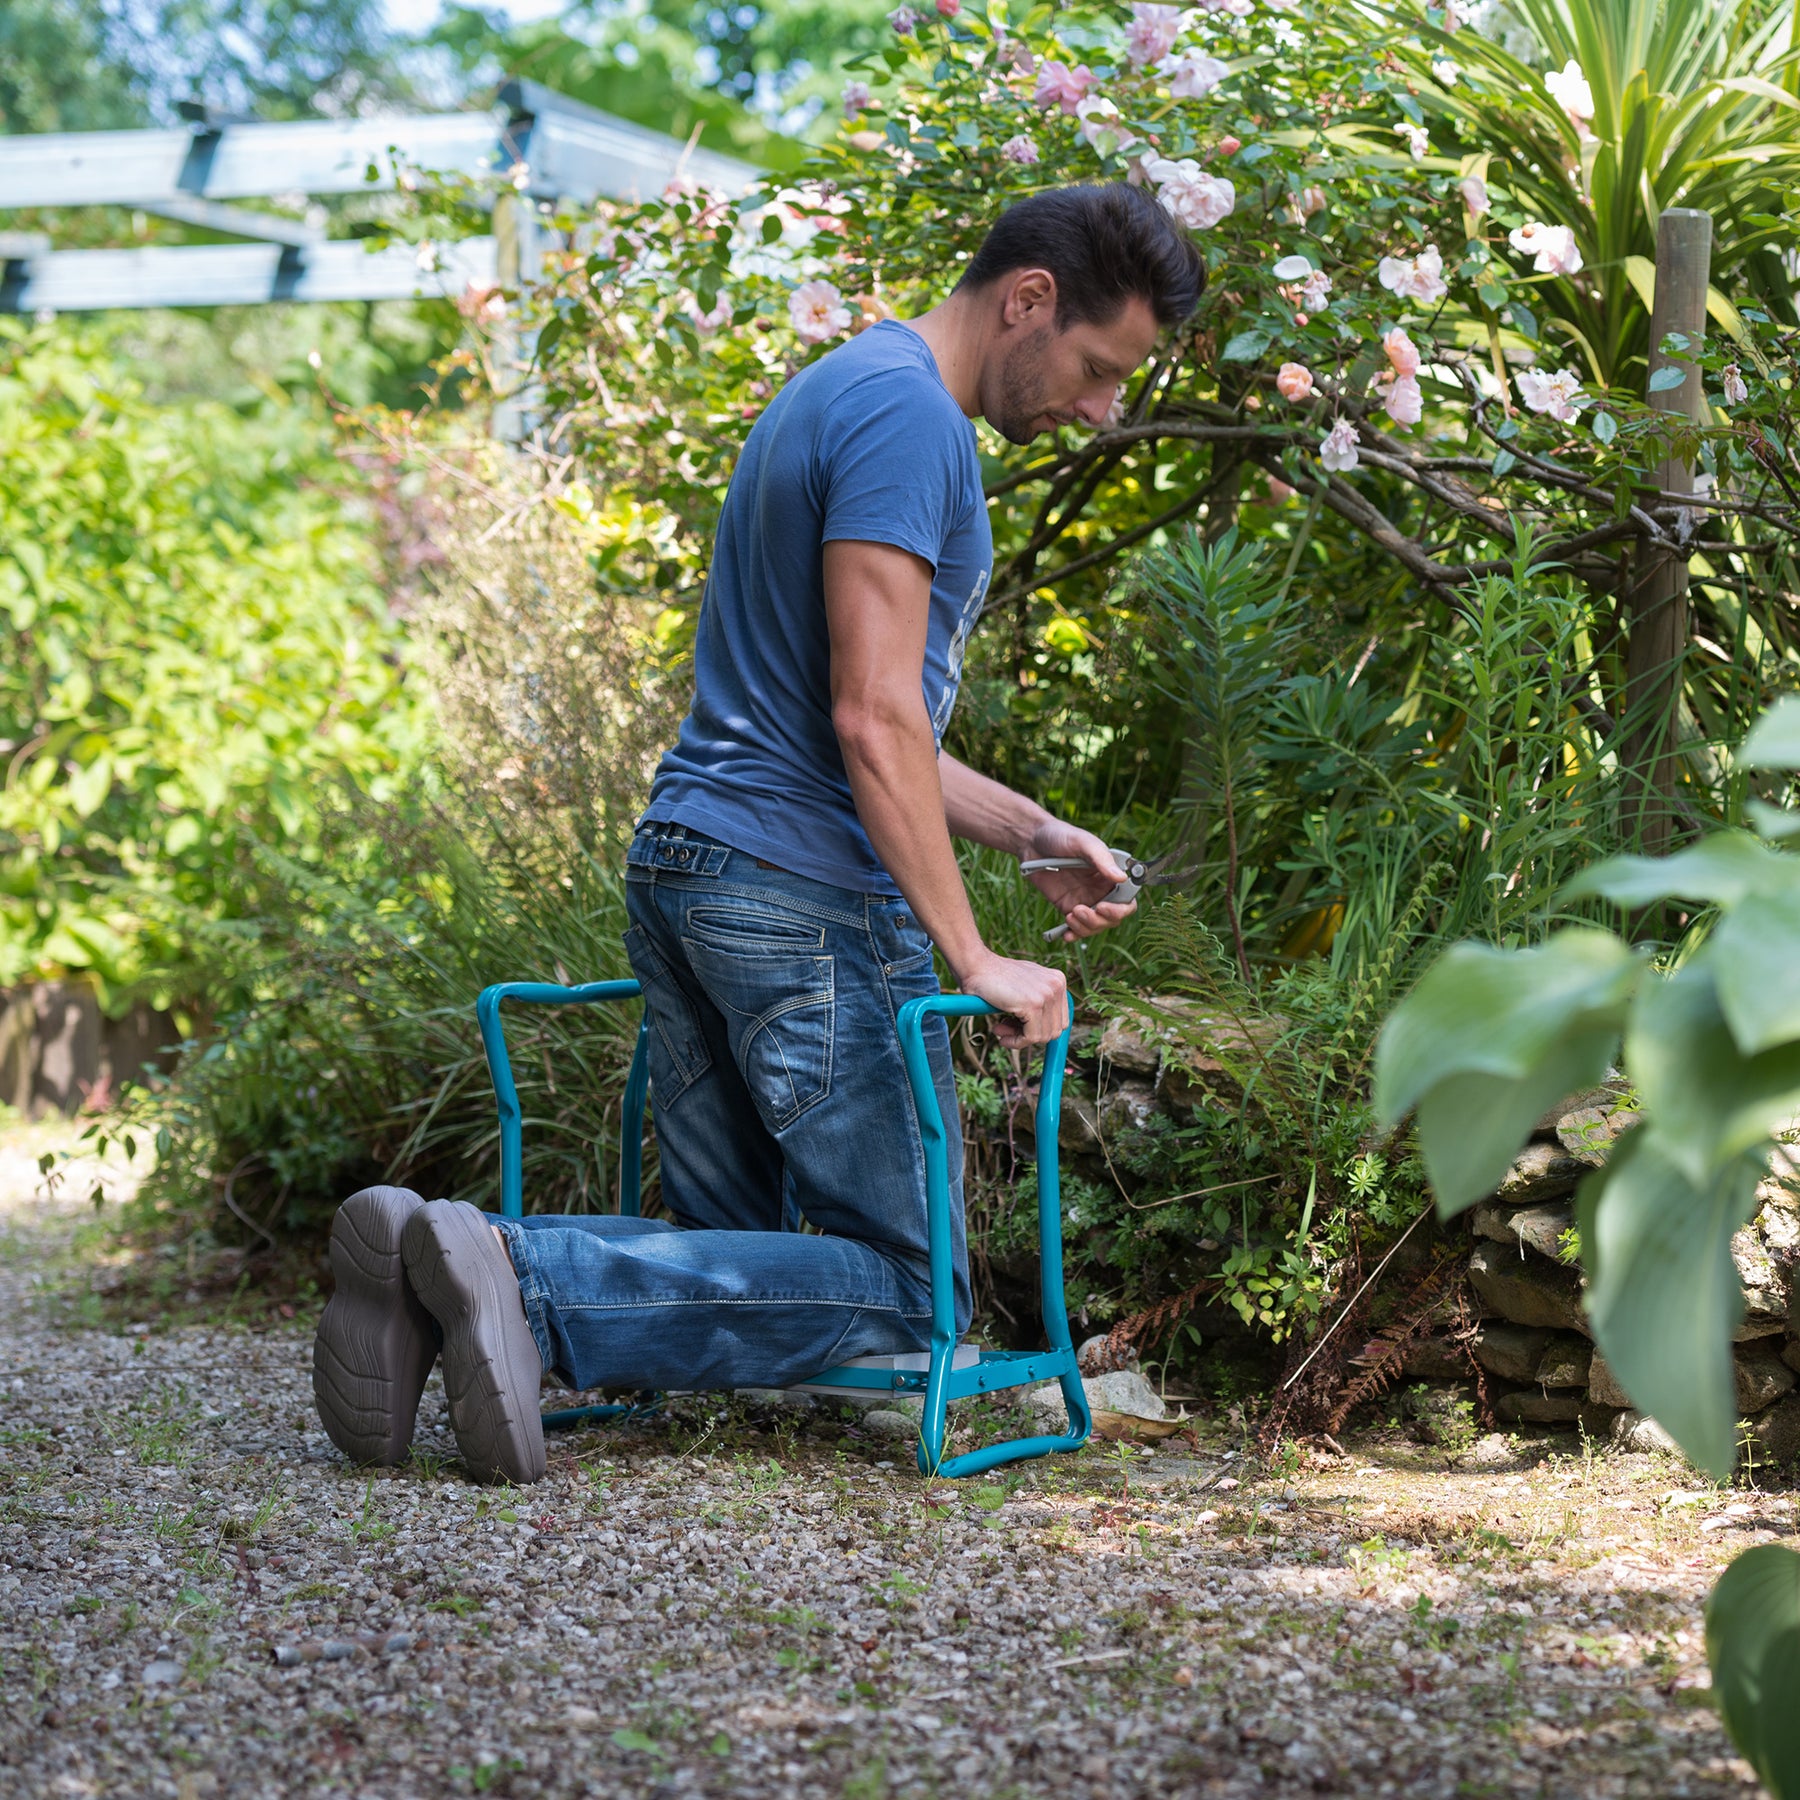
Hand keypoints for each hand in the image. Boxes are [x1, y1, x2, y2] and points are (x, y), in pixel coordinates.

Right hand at [959, 951, 1068, 1046]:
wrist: (976, 966)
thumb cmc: (993, 976)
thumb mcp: (1023, 986)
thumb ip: (1036, 1002)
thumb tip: (1040, 1032)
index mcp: (1057, 980)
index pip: (1060, 1019)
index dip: (1039, 1029)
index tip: (1019, 1028)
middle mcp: (1057, 986)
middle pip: (1055, 1030)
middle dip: (1030, 1036)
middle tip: (1005, 1029)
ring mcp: (1047, 995)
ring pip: (1043, 1036)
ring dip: (1020, 1039)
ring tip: (1000, 1029)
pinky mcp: (1034, 1005)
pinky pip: (1031, 1037)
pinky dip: (1015, 1041)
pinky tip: (1000, 1033)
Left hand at [1022, 819, 1138, 940]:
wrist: (1031, 841)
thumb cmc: (1061, 836)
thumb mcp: (1082, 842)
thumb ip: (1101, 859)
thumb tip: (1122, 878)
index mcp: (1111, 874)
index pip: (1128, 899)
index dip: (1121, 909)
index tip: (1104, 907)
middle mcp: (1102, 889)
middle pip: (1113, 917)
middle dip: (1100, 920)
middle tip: (1081, 911)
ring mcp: (1086, 899)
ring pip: (1096, 925)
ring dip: (1086, 927)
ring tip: (1070, 915)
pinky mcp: (1068, 906)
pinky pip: (1077, 927)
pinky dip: (1074, 934)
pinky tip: (1066, 934)